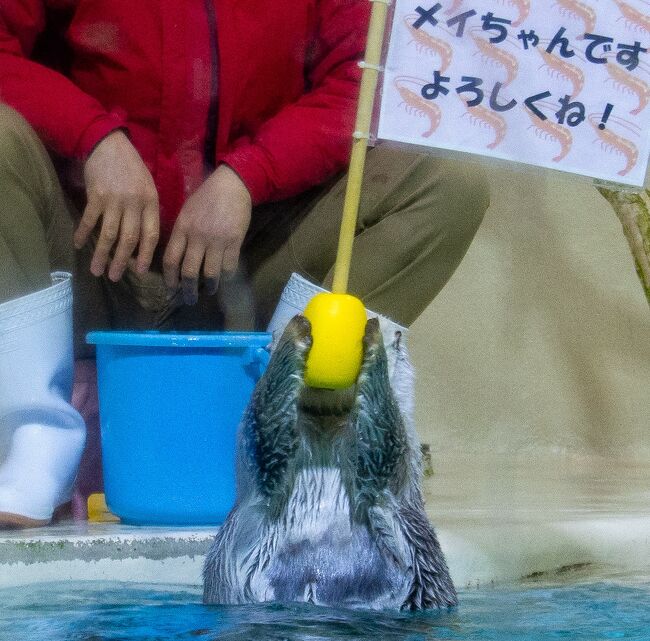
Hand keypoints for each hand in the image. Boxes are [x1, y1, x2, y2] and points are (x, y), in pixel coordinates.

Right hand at [74, 130, 159, 280]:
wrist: (109, 144)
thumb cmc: (131, 168)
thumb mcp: (149, 187)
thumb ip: (148, 211)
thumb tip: (144, 240)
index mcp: (150, 203)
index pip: (151, 235)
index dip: (146, 255)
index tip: (140, 271)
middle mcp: (134, 204)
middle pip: (129, 238)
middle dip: (122, 261)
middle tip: (114, 277)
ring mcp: (114, 200)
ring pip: (109, 234)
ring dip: (101, 254)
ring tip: (96, 270)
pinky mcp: (96, 195)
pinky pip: (89, 219)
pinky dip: (83, 233)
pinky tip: (79, 245)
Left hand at [163, 164, 251, 304]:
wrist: (231, 185)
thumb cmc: (207, 197)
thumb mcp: (187, 212)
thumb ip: (182, 234)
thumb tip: (178, 258)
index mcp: (182, 228)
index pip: (171, 259)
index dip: (170, 278)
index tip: (171, 289)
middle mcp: (197, 237)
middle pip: (189, 271)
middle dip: (188, 290)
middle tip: (189, 300)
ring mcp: (216, 240)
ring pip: (210, 273)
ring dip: (209, 286)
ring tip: (210, 290)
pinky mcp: (234, 242)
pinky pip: (229, 266)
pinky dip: (226, 276)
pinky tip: (225, 278)